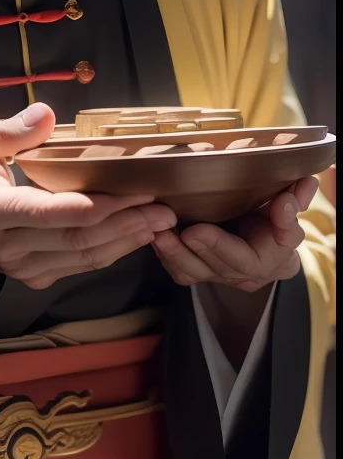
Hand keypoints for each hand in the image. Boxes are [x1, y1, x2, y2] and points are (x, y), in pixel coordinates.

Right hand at [0, 102, 176, 289]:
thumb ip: (9, 130)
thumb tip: (45, 114)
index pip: (42, 213)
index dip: (88, 207)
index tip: (128, 192)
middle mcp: (5, 245)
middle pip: (73, 239)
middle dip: (123, 222)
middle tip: (161, 204)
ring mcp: (19, 266)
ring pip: (81, 258)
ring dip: (125, 240)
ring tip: (160, 219)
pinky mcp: (32, 275)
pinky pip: (78, 266)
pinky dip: (110, 251)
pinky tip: (136, 234)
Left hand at [151, 176, 318, 292]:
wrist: (266, 246)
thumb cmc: (277, 225)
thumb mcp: (289, 214)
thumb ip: (294, 202)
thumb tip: (306, 183)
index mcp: (266, 261)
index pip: (244, 259)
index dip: (220, 246)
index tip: (197, 231)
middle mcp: (240, 274)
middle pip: (214, 267)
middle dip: (190, 248)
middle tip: (171, 229)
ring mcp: (217, 275)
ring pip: (191, 272)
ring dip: (171, 252)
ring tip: (155, 231)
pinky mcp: (198, 272)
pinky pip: (179, 270)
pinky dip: (164, 253)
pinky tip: (152, 234)